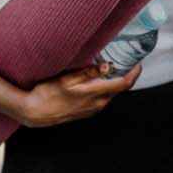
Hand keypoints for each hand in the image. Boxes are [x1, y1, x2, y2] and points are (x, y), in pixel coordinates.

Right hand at [18, 63, 139, 126]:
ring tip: (110, 67)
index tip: (137, 63)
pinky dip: (104, 88)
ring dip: (113, 81)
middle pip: (119, 88)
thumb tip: (106, 66)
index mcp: (95, 94)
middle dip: (124, 74)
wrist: (35, 112)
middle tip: (124, 59)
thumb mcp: (66, 79)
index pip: (123, 84)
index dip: (134, 73)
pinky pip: (102, 98)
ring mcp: (93, 109)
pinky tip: (96, 80)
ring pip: (110, 93)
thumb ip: (87, 72)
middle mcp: (98, 104)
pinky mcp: (87, 111)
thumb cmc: (48, 94)